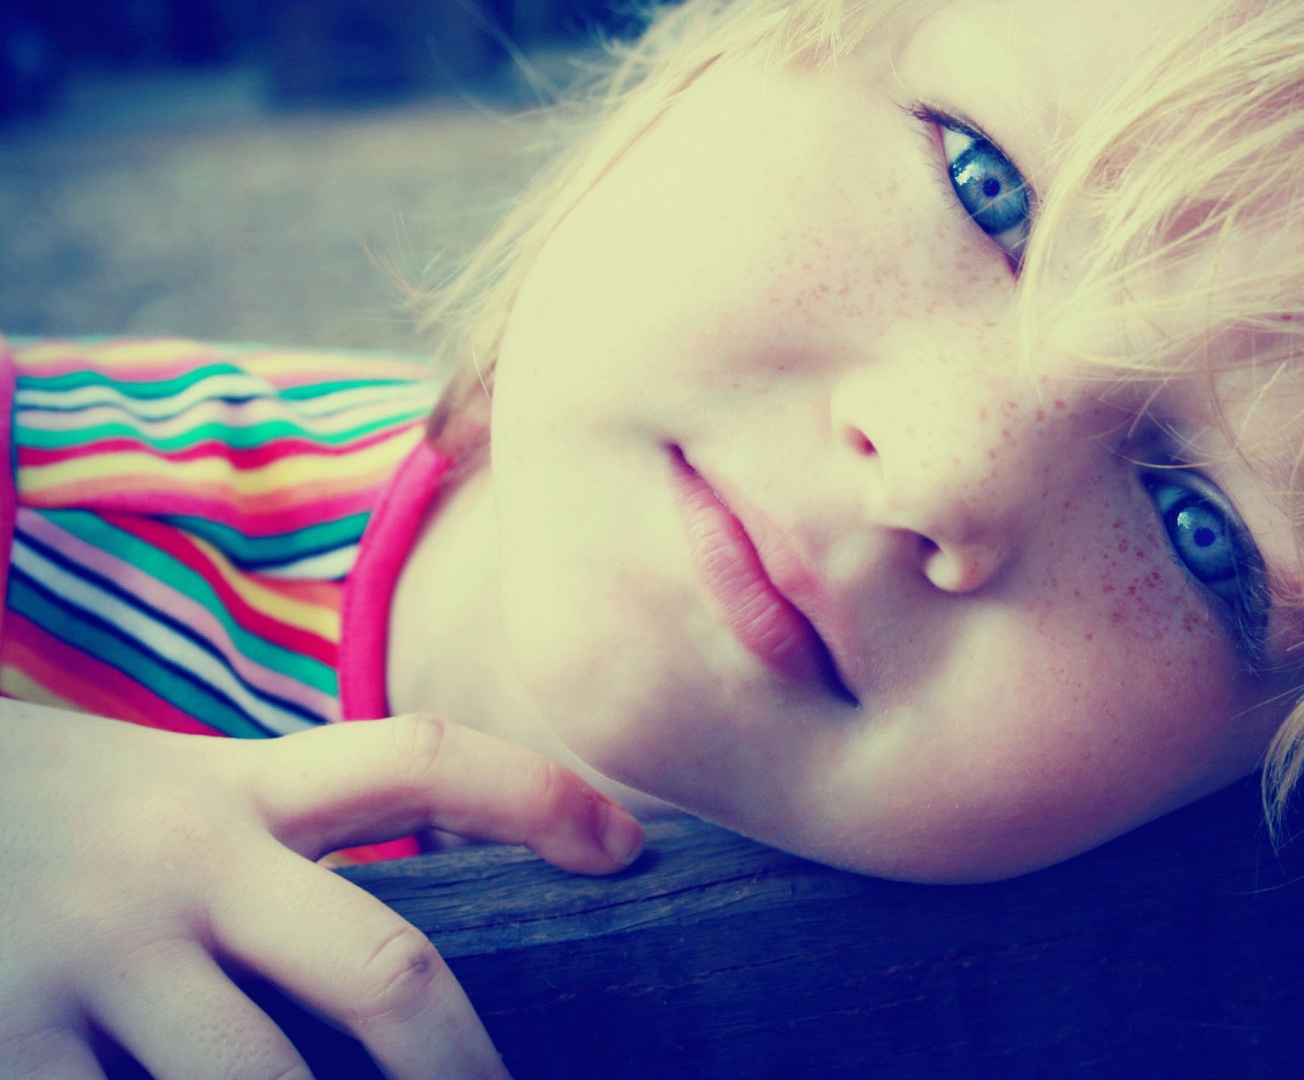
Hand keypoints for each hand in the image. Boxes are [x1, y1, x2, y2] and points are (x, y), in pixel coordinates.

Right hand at [0, 705, 645, 1078]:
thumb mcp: (173, 799)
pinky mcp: (9, 1043)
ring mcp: (93, 961)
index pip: (419, 760)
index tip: (627, 848)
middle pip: (382, 968)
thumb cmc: (53, 825)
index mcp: (236, 792)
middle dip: (464, 1065)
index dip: (536, 794)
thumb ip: (284, 847)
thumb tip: (413, 975)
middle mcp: (183, 866)